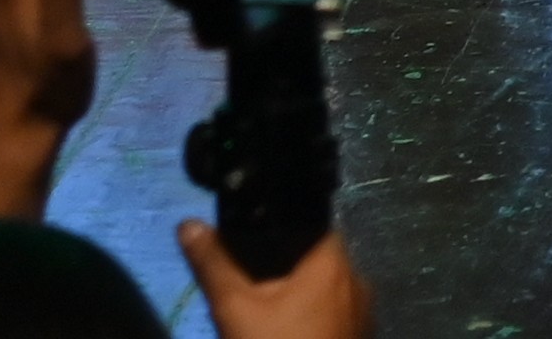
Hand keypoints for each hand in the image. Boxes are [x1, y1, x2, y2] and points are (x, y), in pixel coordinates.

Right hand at [176, 217, 376, 338]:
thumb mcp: (235, 308)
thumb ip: (214, 264)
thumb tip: (189, 225)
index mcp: (334, 261)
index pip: (312, 224)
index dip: (283, 229)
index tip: (256, 243)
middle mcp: (357, 281)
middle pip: (317, 260)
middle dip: (287, 269)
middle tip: (255, 286)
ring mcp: (363, 314)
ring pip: (327, 292)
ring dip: (300, 298)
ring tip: (269, 313)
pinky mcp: (361, 337)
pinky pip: (335, 317)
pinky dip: (314, 320)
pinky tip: (290, 333)